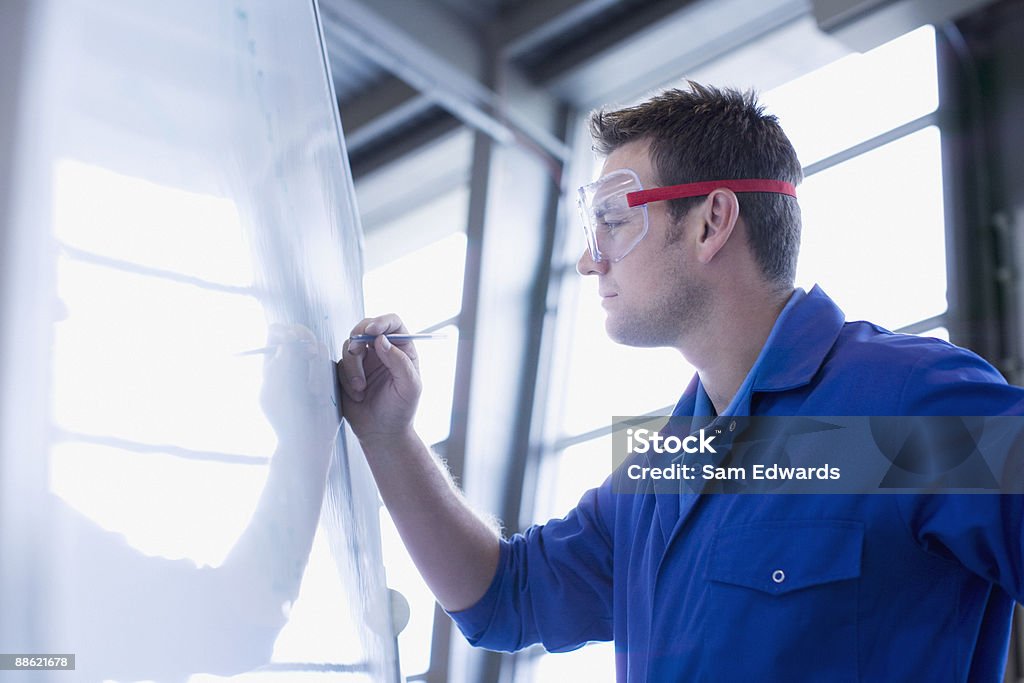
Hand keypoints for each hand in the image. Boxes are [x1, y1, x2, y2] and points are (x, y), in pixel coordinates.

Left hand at [259, 323, 339, 449]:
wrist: (307, 441)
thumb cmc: (287, 416)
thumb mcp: (280, 385)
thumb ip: (284, 357)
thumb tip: (288, 332)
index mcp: (274, 364)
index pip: (277, 334)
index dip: (286, 330)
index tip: (294, 337)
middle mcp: (293, 364)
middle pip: (301, 337)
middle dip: (307, 345)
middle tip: (309, 357)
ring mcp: (311, 370)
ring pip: (319, 350)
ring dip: (316, 367)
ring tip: (313, 391)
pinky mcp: (328, 377)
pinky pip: (330, 365)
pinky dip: (325, 377)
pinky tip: (320, 395)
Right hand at [338, 314, 421, 445]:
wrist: (382, 433)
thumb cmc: (401, 410)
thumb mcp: (409, 386)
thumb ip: (399, 361)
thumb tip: (381, 339)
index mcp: (402, 349)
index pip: (393, 323)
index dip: (381, 322)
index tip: (371, 331)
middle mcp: (381, 351)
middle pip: (365, 328)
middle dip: (358, 338)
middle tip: (357, 352)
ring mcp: (363, 360)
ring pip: (349, 347)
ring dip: (353, 367)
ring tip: (361, 389)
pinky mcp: (347, 372)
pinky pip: (339, 365)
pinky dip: (346, 379)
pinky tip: (356, 395)